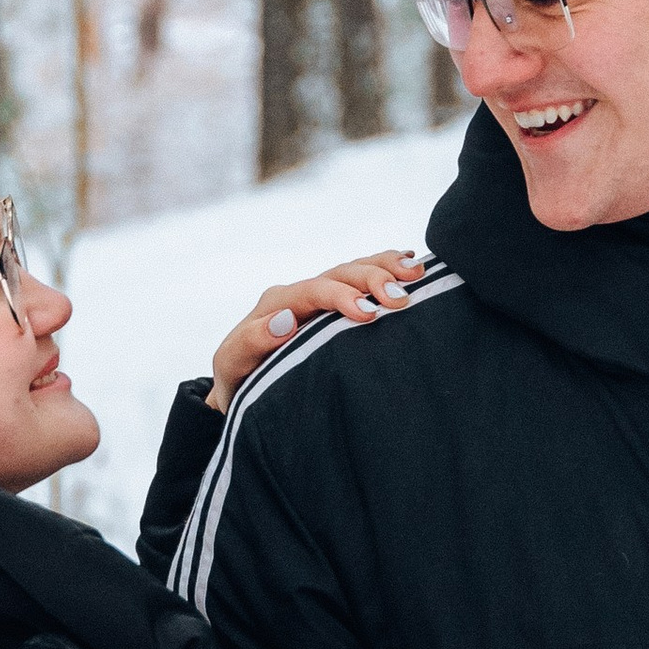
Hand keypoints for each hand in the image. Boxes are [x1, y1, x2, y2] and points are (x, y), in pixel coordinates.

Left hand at [207, 250, 425, 406]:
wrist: (244, 384)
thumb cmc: (239, 378)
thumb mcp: (233, 363)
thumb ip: (251, 341)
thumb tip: (285, 322)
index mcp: (277, 304)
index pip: (314, 290)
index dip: (342, 296)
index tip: (368, 312)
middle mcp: (301, 295)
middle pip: (341, 273)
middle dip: (373, 279)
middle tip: (401, 297)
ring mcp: (321, 298)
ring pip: (357, 269)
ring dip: (386, 267)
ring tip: (416, 272)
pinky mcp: (336, 307)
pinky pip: (364, 279)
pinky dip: (387, 268)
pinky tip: (412, 264)